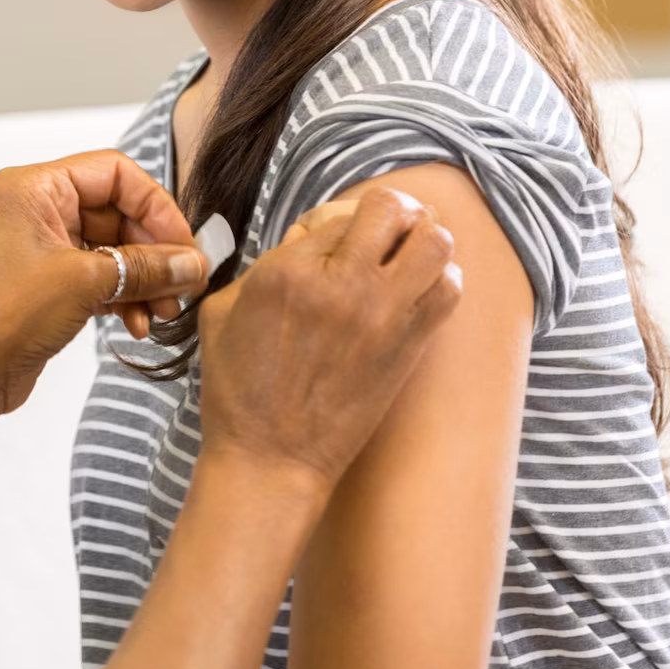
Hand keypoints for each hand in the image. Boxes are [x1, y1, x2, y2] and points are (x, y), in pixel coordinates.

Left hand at [0, 151, 210, 420]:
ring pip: (114, 248)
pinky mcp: (50, 282)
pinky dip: (125, 296)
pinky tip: (139, 324)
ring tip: (165, 312)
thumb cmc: (6, 316)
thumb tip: (194, 264)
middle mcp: (37, 209)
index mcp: (35, 188)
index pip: (114, 174)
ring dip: (144, 278)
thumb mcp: (86, 283)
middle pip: (118, 212)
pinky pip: (102, 276)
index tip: (184, 245)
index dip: (155, 206)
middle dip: (154, 251)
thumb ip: (147, 267)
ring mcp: (43, 246)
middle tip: (183, 285)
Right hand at [193, 188, 460, 487]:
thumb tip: (302, 243)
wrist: (271, 458)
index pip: (333, 213)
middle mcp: (340, 285)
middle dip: (386, 212)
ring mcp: (381, 315)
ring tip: (405, 257)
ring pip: (435, 241)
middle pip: (391, 209)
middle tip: (378, 232)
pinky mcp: (409, 346)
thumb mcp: (221, 310)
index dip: (331, 222)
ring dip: (422, 240)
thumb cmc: (239, 390)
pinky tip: (417, 291)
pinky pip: (448, 289)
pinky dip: (440, 280)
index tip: (326, 245)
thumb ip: (262, 264)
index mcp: (286, 272)